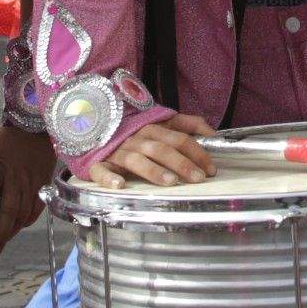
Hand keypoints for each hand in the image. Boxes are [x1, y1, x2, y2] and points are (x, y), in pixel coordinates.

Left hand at [0, 124, 53, 255]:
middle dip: (2, 230)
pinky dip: (28, 220)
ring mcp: (30, 181)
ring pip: (24, 212)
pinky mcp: (42, 183)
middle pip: (10, 206)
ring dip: (13, 230)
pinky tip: (19, 227)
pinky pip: (37, 207)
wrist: (33, 128)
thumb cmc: (0, 142)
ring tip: (1, 243)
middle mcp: (14, 176)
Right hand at [85, 113, 215, 188]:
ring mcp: (117, 152)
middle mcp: (136, 139)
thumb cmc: (134, 130)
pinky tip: (119, 185)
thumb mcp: (161, 122)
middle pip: (161, 149)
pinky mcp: (97, 164)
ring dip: (153, 170)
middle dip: (181, 163)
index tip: (211, 169)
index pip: (179, 139)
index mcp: (153, 128)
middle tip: (198, 178)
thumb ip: (188, 124)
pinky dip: (109, 178)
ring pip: (137, 160)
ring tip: (170, 182)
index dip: (197, 152)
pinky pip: (101, 171)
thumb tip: (213, 133)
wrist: (93, 127)